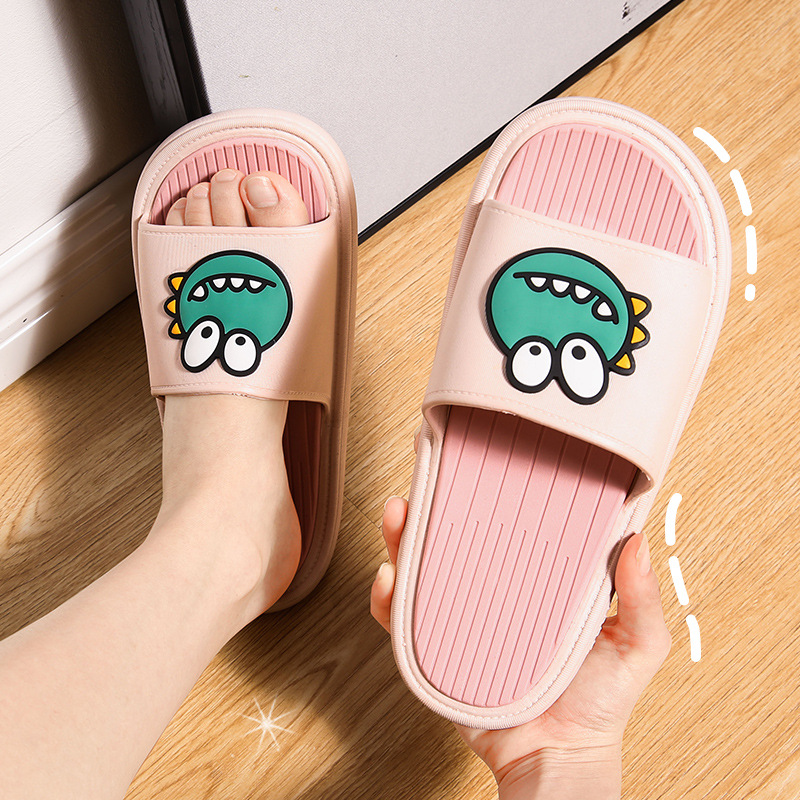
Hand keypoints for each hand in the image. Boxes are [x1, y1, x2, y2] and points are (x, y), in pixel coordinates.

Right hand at [371, 490, 670, 796]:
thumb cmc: (599, 706)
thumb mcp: (635, 647)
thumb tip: (638, 540)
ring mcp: (463, 619)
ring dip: (403, 538)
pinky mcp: (437, 649)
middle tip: (428, 478)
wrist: (556, 759)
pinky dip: (387, 599)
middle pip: (458, 540)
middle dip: (435, 506)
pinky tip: (388, 578)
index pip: (512, 529)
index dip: (493, 496)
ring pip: (424, 570)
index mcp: (538, 583)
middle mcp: (496, 593)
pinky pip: (403, 621)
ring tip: (399, 514)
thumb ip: (642, 599)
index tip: (483, 466)